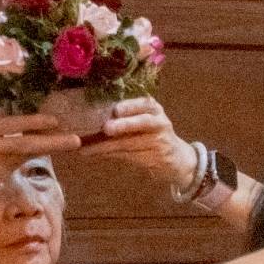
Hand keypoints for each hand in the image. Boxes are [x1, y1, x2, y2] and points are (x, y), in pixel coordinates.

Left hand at [82, 96, 198, 190]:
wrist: (177, 158)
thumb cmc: (151, 135)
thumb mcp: (143, 120)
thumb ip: (124, 115)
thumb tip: (89, 115)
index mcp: (154, 109)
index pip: (145, 104)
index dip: (130, 106)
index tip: (116, 110)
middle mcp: (160, 123)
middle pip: (143, 123)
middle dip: (124, 125)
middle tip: (106, 129)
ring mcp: (160, 142)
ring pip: (131, 143)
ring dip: (106, 147)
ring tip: (87, 149)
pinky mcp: (156, 159)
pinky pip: (129, 156)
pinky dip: (112, 155)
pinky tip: (97, 154)